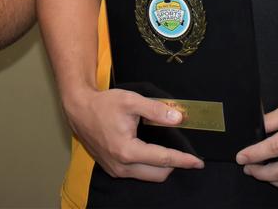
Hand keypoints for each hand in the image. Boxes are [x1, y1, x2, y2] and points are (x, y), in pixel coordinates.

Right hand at [64, 87, 202, 181]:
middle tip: (183, 153)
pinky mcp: (112, 169)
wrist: (79, 110)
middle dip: (173, 164)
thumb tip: (178, 118)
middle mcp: (121, 166)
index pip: (163, 159)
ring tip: (167, 151)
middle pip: (158, 174)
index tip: (198, 162)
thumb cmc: (103, 104)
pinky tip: (149, 152)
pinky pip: (137, 174)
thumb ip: (156, 110)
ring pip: (148, 176)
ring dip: (160, 166)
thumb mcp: (131, 101)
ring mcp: (115, 170)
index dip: (183, 160)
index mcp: (127, 150)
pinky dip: (147, 166)